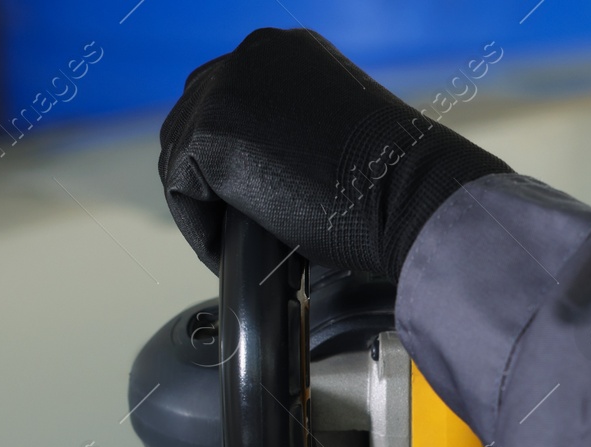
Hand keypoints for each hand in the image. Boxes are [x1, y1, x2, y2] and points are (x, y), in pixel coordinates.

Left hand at [158, 28, 510, 278]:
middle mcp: (250, 56)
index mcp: (283, 52)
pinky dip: (201, 228)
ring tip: (239, 245)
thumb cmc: (388, 182)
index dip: (229, 161)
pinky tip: (235, 251)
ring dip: (205, 206)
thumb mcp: (333, 135)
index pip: (224, 102)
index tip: (249, 205)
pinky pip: (181, 191)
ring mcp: (225, 90)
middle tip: (237, 231)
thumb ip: (289, 133)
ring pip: (182, 158)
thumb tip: (257, 172)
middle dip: (208, 181)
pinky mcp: (210, 134)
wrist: (408, 193)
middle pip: (191, 123)